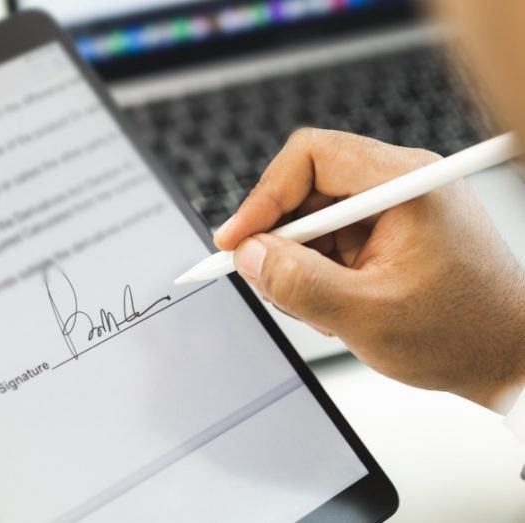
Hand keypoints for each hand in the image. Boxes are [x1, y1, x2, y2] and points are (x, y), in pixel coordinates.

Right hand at [215, 128, 524, 411]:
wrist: (506, 359)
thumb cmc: (462, 334)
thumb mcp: (366, 315)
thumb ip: (299, 283)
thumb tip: (248, 255)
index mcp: (403, 184)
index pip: (310, 156)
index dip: (263, 196)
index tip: (236, 239)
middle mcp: (398, 185)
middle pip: (306, 189)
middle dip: (280, 240)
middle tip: (270, 283)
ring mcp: (394, 209)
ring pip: (313, 220)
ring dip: (300, 265)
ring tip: (320, 309)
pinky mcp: (389, 233)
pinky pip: (331, 241)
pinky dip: (319, 274)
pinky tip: (336, 307)